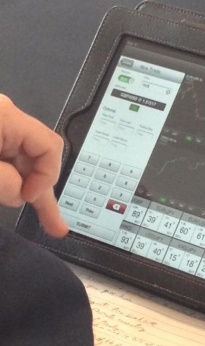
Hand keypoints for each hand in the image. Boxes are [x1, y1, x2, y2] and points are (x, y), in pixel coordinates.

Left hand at [0, 95, 67, 236]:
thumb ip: (6, 182)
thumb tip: (23, 193)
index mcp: (5, 117)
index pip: (49, 146)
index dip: (46, 176)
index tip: (26, 197)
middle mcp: (5, 120)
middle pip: (39, 158)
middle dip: (41, 190)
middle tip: (55, 224)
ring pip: (23, 163)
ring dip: (27, 189)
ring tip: (49, 219)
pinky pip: (9, 163)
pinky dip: (14, 182)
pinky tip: (25, 196)